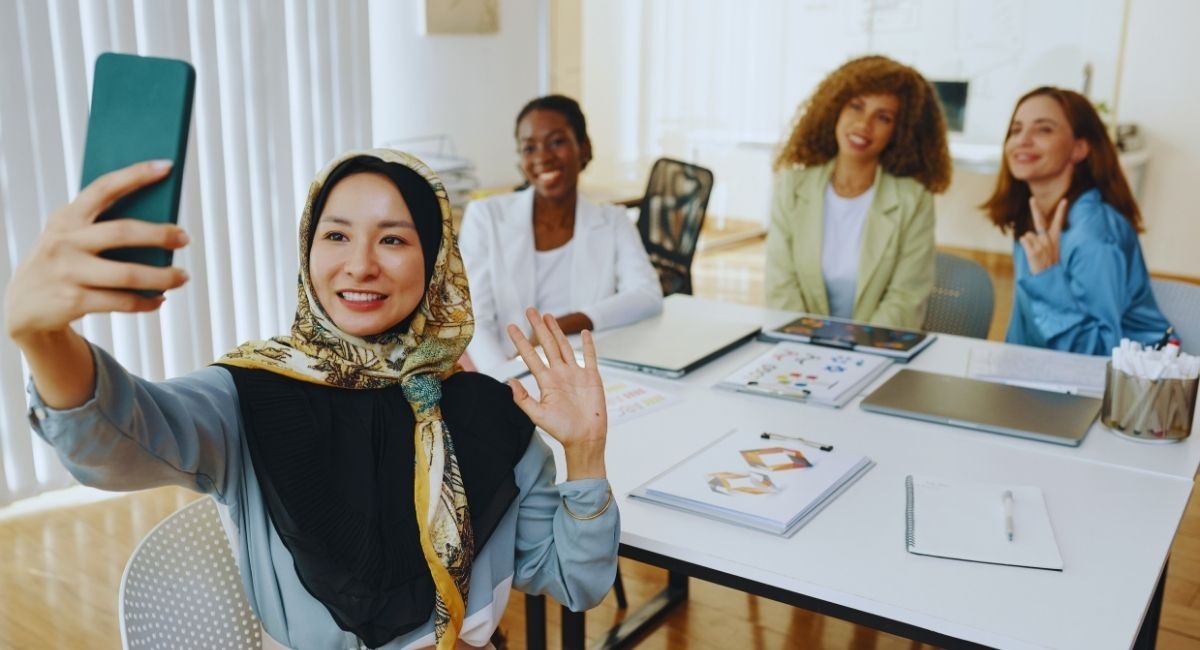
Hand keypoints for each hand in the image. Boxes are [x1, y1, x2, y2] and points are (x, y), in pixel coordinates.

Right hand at [5, 160, 189, 343]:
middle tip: (186, 238)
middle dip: (160, 235)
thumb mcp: (71, 239)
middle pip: (123, 232)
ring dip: (163, 277)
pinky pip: (122, 301)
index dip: (136, 175)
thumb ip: (102, 228)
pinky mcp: (73, 301)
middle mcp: (65, 241)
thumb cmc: (63, 264)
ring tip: (183, 277)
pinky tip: (159, 298)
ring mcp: (68, 272)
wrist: (24, 307)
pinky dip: (146, 302)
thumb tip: (160, 227)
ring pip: (129, 274)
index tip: (167, 166)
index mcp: (67, 217)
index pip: (104, 188)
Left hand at [507, 308, 606, 479]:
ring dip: (557, 331)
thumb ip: (523, 399)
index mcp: (546, 381)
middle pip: (547, 345)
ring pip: (565, 346)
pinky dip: (588, 345)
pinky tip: (585, 333)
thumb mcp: (538, 415)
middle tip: (530, 310)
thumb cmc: (562, 430)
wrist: (585, 438)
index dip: (521, 341)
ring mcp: (576, 374)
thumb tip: (509, 381)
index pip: (530, 356)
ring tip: (548, 316)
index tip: (511, 326)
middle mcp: (560, 374)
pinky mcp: (592, 378)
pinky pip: (590, 357)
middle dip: (538, 327)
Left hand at [1018, 197, 1066, 274]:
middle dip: (1036, 208)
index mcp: (1055, 240)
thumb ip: (1045, 242)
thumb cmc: (1051, 267)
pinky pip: (1023, 240)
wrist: (1051, 280)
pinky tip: (1031, 255)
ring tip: (1035, 255)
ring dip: (1028, 243)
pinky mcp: (1033, 251)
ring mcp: (1041, 245)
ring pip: (1028, 235)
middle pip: (1040, 221)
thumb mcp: (1053, 253)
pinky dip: (1024, 245)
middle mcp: (1048, 240)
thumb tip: (1030, 234)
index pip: (1058, 222)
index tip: (1064, 200)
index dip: (1061, 211)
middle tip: (1032, 198)